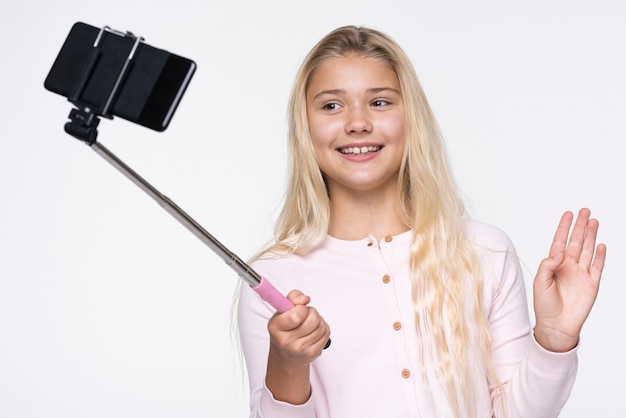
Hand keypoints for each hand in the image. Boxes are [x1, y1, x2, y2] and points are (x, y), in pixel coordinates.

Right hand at [265, 290, 330, 403]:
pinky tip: (314, 331)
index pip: (296, 315)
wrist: (286, 356)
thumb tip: (305, 299)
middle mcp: (286, 340)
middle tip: (305, 316)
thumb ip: (292, 297)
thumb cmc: (284, 330)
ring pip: (321, 325)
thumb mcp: (282, 311)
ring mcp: (300, 349)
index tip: (299, 309)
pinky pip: (326, 333)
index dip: (302, 308)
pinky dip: (323, 329)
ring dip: (318, 320)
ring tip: (309, 324)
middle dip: (312, 312)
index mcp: (276, 327)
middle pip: (313, 319)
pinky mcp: (313, 353)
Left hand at [533, 208, 605, 351]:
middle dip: (580, 226)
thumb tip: (559, 252)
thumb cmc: (544, 306)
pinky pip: (598, 266)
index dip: (564, 228)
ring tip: (594, 221)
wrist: (557, 326)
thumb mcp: (540, 283)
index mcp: (554, 265)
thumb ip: (547, 265)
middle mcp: (568, 267)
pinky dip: (600, 255)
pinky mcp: (592, 284)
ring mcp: (581, 274)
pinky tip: (601, 244)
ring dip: (591, 236)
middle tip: (585, 211)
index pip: (559, 241)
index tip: (568, 214)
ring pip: (588, 250)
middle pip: (576, 242)